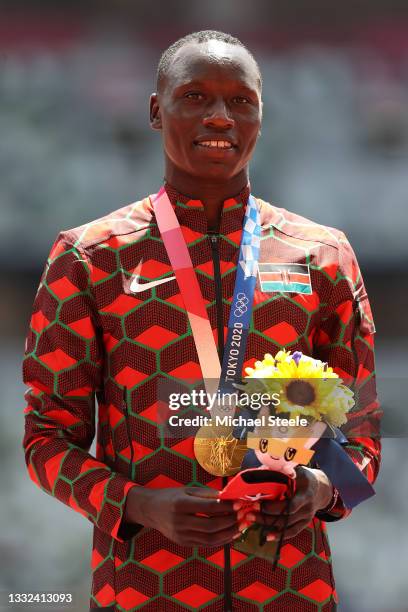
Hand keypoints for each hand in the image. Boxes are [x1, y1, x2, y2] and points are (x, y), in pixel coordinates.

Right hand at [124, 486, 239, 546]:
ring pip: (210, 539)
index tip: (239, 503)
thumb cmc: (171, 496)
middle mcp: (180, 522)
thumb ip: (207, 494)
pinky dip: (220, 541)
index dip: (226, 507)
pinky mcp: (183, 543)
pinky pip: (205, 545)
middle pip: (211, 526)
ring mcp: (181, 536)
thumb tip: (229, 497)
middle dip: (230, 521)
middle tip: (244, 515)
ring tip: (242, 526)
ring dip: (228, 534)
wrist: (151, 510)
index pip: (208, 508)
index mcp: (180, 505)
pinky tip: (231, 534)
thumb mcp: (187, 490)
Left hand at [243, 467, 333, 541]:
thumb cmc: (303, 477)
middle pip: (286, 516)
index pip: (290, 504)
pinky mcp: (305, 523)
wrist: (320, 488)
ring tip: (252, 520)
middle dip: (266, 516)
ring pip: (286, 525)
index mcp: (305, 492)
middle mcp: (307, 506)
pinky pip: (292, 532)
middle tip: (250, 513)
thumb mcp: (296, 471)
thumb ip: (281, 472)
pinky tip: (267, 536)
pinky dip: (280, 535)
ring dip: (268, 524)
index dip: (273, 506)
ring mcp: (306, 516)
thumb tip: (261, 471)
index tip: (257, 502)